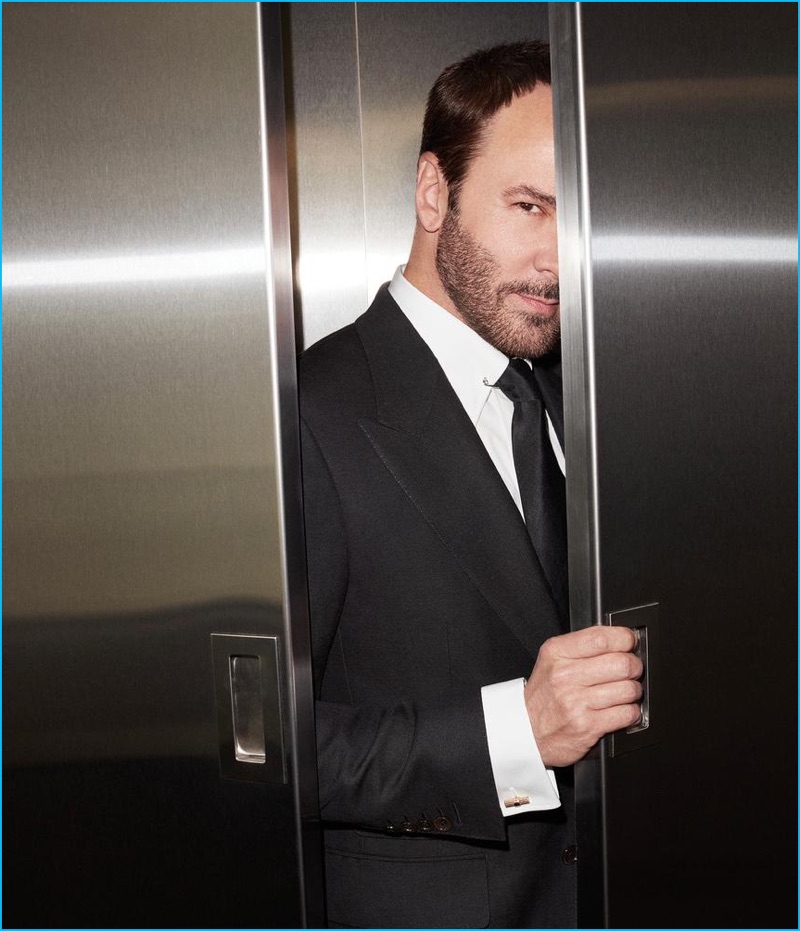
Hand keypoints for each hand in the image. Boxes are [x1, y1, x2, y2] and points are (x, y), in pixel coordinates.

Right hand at [524, 626, 642, 766]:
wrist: (528, 730)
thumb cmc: (545, 695)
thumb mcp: (552, 661)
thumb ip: (582, 647)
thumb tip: (621, 639)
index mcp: (556, 653)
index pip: (601, 638)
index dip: (624, 639)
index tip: (628, 643)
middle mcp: (565, 676)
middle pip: (621, 663)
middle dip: (634, 666)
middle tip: (630, 670)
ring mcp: (576, 702)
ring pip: (629, 689)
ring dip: (633, 691)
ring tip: (623, 692)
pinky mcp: (588, 726)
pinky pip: (627, 714)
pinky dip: (631, 712)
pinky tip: (620, 709)